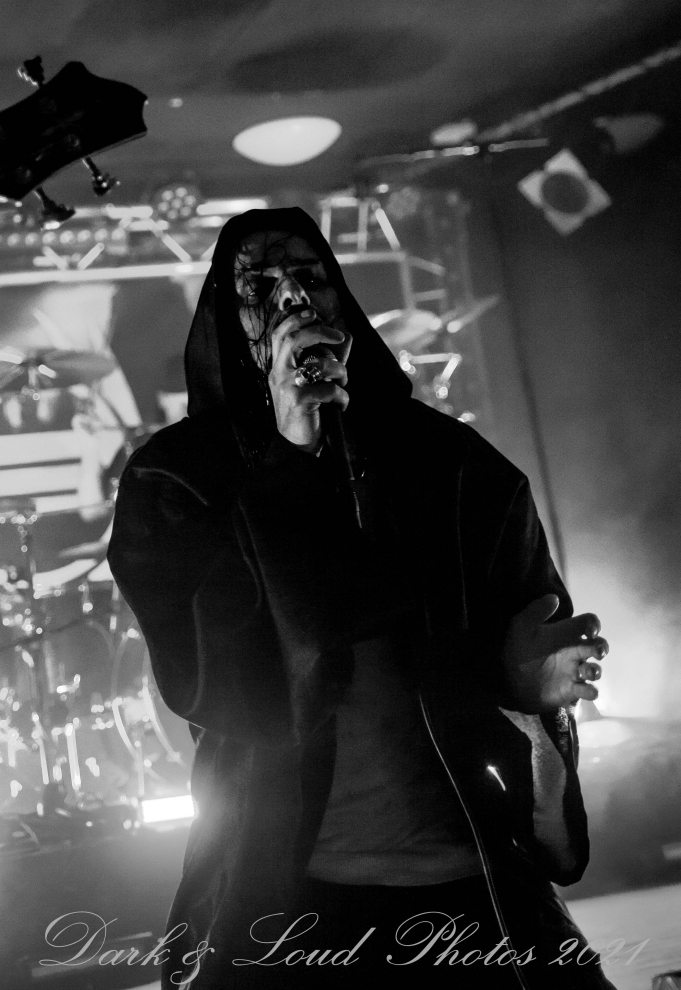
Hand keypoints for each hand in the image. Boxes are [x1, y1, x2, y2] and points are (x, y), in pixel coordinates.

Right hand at [268, 307, 351, 450]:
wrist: (298, 446)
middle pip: (294, 339)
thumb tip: (346, 337)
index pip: (280, 334)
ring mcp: (286, 387)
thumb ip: (325, 361)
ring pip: (318, 364)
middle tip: (338, 336)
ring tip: (343, 383)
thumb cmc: (307, 412)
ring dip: (340, 371)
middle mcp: (278, 374)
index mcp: (279, 368)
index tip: (314, 314)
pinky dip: (342, 397)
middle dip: (320, 332)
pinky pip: (328, 389)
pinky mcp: (298, 401)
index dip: (296, 319)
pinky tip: (341, 405)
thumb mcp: (312, 383)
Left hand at [500, 594, 608, 713]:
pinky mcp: (571, 690)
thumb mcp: (521, 627)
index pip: (588, 623)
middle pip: (598, 646)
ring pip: (595, 670)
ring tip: (586, 672)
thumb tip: (554, 598)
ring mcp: (574, 672)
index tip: (590, 631)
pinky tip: (585, 690)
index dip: (594, 624)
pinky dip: (591, 691)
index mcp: (565, 634)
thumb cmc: (517, 650)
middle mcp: (574, 652)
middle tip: (597, 651)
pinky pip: (589, 691)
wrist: (507, 680)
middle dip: (602, 648)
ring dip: (596, 671)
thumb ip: (536, 611)